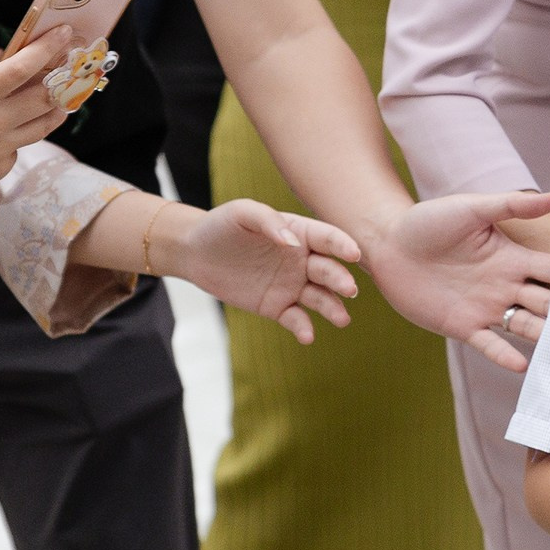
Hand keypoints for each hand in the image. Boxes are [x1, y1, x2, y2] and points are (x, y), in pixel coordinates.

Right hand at [0, 27, 71, 200]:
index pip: (24, 66)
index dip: (48, 47)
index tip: (65, 33)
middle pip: (46, 97)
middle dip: (63, 80)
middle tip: (69, 70)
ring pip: (43, 126)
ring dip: (55, 110)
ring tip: (59, 100)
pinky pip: (18, 148)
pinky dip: (17, 136)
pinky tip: (7, 131)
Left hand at [162, 199, 358, 343]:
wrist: (195, 252)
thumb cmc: (222, 226)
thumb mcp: (243, 213)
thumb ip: (270, 221)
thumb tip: (294, 243)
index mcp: (300, 233)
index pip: (328, 238)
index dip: (342, 245)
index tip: (354, 254)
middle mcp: (302, 261)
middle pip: (328, 271)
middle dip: (340, 280)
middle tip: (349, 289)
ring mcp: (292, 285)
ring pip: (319, 298)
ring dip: (332, 308)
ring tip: (342, 319)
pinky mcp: (277, 307)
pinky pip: (295, 319)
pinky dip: (303, 328)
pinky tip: (308, 336)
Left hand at [363, 190, 549, 370]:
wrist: (387, 244)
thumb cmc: (428, 221)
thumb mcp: (472, 209)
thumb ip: (511, 205)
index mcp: (512, 258)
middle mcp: (505, 286)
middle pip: (547, 304)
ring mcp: (486, 308)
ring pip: (525, 326)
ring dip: (545, 337)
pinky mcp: (463, 326)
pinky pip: (490, 344)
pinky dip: (505, 355)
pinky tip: (522, 365)